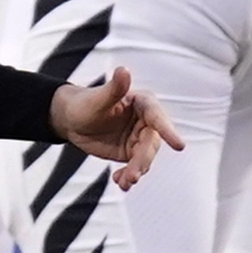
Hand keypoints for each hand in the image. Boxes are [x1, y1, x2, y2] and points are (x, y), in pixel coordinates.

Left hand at [49, 68, 181, 187]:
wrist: (71, 120)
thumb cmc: (84, 103)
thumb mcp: (97, 99)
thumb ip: (114, 88)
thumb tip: (124, 70)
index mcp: (143, 104)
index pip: (158, 118)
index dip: (169, 131)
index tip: (180, 146)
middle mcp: (146, 122)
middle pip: (151, 144)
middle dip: (143, 161)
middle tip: (132, 175)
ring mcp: (139, 138)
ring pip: (145, 158)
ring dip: (137, 172)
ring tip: (124, 182)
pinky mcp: (131, 152)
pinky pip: (135, 167)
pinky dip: (128, 176)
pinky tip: (119, 182)